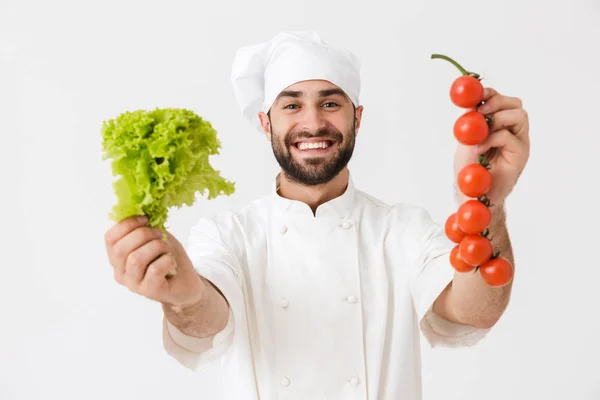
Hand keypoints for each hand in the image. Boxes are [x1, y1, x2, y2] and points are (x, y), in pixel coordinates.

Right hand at [104, 216, 203, 306]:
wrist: (186, 282)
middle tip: (160, 234)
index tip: (145, 219)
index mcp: (118, 258)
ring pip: (136, 259)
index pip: (110, 238)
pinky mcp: (150, 291)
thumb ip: (144, 226)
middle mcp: (121, 272)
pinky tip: (172, 262)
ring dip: (156, 247)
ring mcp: (134, 284)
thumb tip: (139, 208)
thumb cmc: (167, 258)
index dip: (127, 224)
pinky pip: (154, 269)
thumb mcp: (155, 237)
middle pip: (120, 249)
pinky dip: (167, 260)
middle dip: (143, 234)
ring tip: (167, 249)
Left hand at [454, 87, 529, 204]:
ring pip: (519, 115)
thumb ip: (470, 123)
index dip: (490, 93)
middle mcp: (514, 131)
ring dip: (497, 119)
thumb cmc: (470, 171)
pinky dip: (491, 138)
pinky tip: (479, 149)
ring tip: (480, 133)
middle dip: (497, 102)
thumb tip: (469, 101)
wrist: (473, 195)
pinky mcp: (521, 154)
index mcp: (500, 125)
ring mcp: (520, 142)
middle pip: (515, 103)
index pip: (501, 100)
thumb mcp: (466, 141)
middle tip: (480, 111)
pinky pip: (509, 136)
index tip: (476, 94)